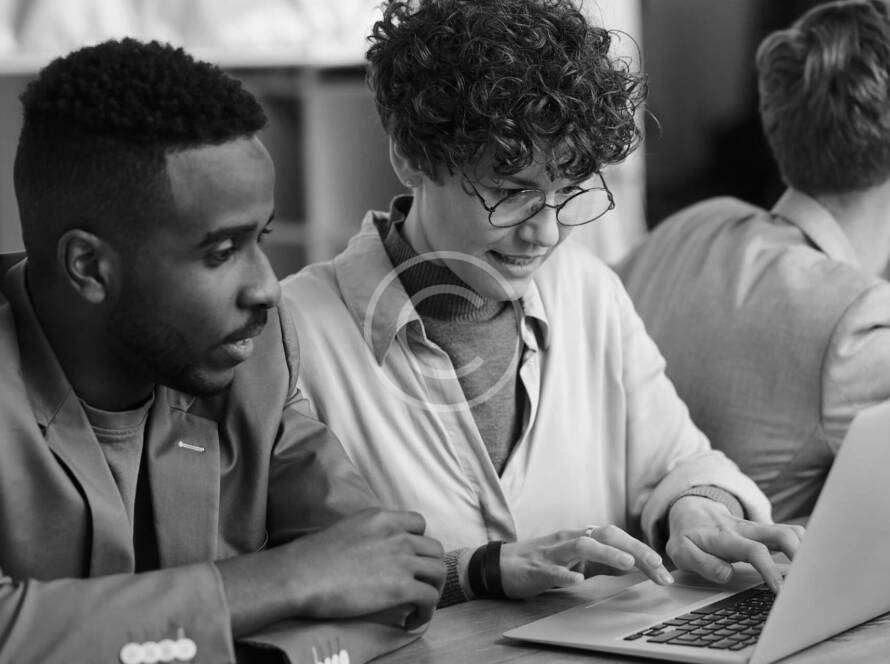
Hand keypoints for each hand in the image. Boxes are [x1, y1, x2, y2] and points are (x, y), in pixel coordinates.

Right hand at [286, 508, 444, 627]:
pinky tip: (412, 620)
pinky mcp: (401, 587)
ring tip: (419, 604)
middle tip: (418, 584)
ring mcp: (401, 559)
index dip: (419, 543)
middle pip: (434, 548)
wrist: (301, 575)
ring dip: (433, 589)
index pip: (419, 523)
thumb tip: (371, 550)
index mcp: (382, 518)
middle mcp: (397, 534)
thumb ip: (367, 533)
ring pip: (438, 572)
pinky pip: (429, 598)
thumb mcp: (346, 528)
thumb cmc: (311, 557)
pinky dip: (426, 612)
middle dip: (429, 567)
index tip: (411, 558)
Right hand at [499, 525, 674, 598]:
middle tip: (657, 565)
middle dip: (634, 549)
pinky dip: (566, 573)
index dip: (642, 551)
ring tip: (627, 563)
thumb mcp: (578, 561)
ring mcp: (553, 552)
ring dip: (607, 553)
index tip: (664, 571)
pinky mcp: (537, 567)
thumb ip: (604, 561)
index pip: (618, 538)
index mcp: (582, 538)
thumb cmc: (543, 563)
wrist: (502, 565)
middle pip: (606, 535)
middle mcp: (571, 539)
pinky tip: (578, 581)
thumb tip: (636, 565)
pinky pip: (553, 569)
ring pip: (582, 546)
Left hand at [666, 497, 805, 592]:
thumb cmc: (688, 536)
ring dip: (808, 548)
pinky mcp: (765, 532)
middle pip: (782, 534)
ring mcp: (758, 529)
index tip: (781, 591)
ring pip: (790, 531)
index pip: (754, 551)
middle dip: (801, 554)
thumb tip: (728, 574)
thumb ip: (703, 563)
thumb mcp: (681, 552)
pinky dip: (806, 546)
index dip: (770, 570)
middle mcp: (745, 530)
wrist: (690, 511)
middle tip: (812, 580)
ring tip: (819, 573)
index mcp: (725, 537)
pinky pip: (790, 533)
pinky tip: (814, 564)